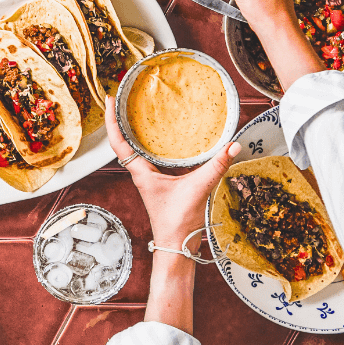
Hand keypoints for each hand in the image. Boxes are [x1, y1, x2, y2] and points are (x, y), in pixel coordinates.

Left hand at [105, 101, 239, 248]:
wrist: (177, 246)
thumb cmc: (177, 222)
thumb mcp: (198, 190)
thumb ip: (216, 167)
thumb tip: (233, 146)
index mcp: (141, 173)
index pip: (119, 142)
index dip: (112, 120)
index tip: (109, 99)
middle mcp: (141, 173)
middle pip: (123, 142)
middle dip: (120, 119)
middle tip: (121, 97)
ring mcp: (150, 178)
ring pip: (136, 149)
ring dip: (134, 131)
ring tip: (137, 109)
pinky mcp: (160, 183)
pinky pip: (151, 157)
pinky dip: (152, 143)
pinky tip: (164, 137)